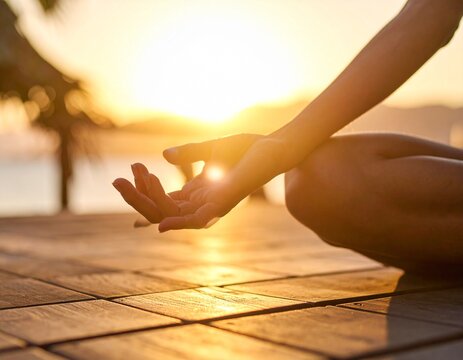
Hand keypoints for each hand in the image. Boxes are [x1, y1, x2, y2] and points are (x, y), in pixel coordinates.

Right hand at [113, 134, 262, 230]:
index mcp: (199, 192)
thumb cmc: (247, 149)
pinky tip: (160, 224)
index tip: (119, 186)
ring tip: (131, 182)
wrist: (274, 147)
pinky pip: (197, 220)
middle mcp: (203, 202)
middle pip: (162, 210)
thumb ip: (189, 153)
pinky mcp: (225, 202)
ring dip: (150, 202)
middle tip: (115, 180)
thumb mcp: (211, 149)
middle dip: (137, 198)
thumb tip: (164, 156)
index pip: (164, 202)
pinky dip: (177, 223)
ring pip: (173, 215)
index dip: (141, 198)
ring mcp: (213, 205)